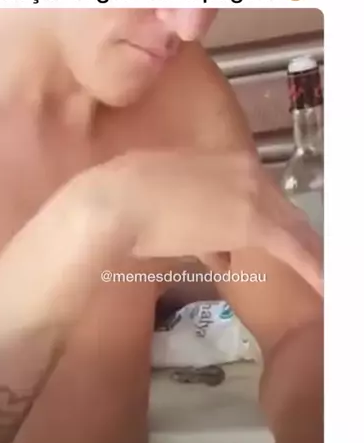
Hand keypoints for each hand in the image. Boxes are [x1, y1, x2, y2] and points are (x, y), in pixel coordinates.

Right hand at [103, 149, 322, 294]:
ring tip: (315, 273)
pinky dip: (311, 267)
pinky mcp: (254, 223)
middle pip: (281, 209)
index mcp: (226, 158)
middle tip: (300, 261)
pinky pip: (294, 247)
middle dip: (290, 237)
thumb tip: (217, 252)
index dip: (267, 219)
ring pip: (290, 227)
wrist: (118, 202)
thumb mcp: (167, 200)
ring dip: (302, 252)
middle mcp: (246, 170)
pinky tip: (323, 284)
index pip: (261, 193)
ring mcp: (252, 194)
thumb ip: (197, 219)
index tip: (269, 239)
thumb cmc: (127, 198)